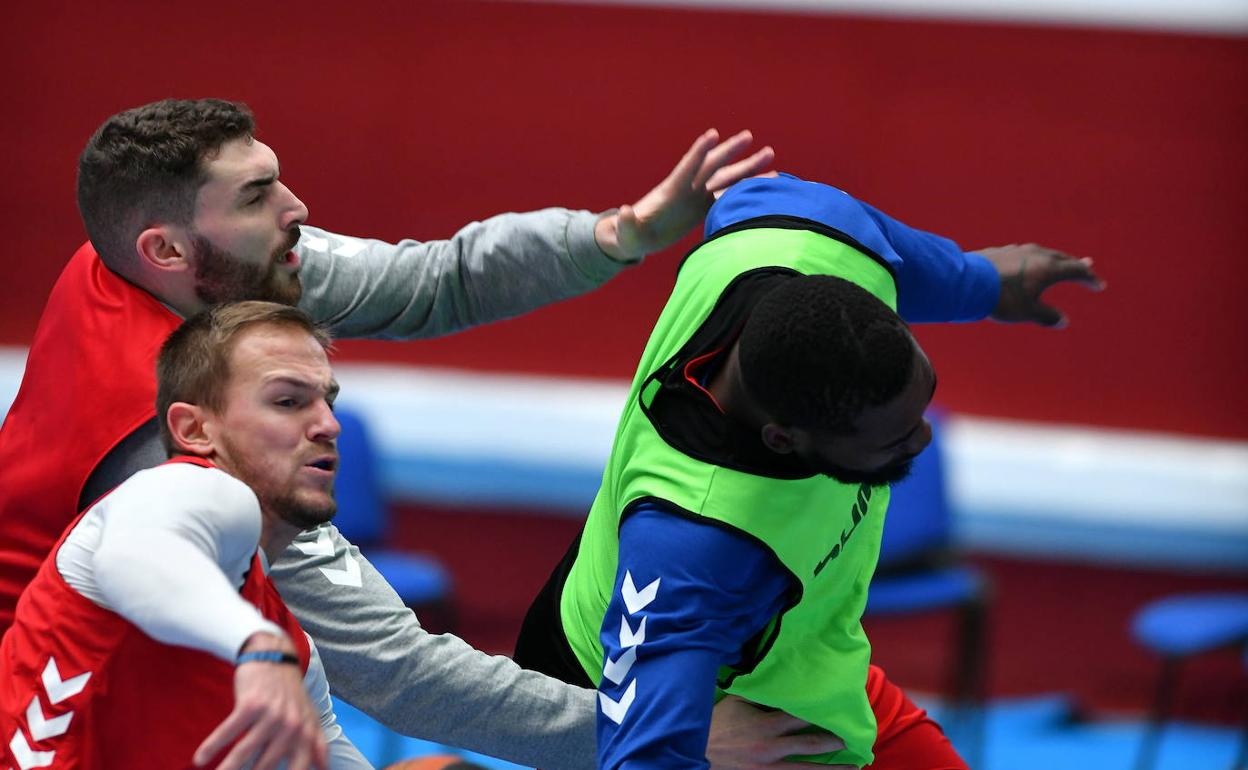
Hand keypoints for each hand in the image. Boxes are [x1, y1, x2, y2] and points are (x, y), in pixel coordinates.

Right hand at [194, 633, 327, 769]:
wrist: (275, 657)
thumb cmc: (290, 694)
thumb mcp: (310, 716)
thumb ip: (317, 744)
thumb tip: (324, 769)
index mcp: (306, 733)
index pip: (299, 767)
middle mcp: (292, 726)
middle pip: (266, 766)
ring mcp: (272, 715)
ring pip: (244, 752)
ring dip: (228, 768)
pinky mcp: (251, 705)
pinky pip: (228, 731)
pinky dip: (212, 746)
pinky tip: (200, 759)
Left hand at [595, 129, 774, 261]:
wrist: (637, 238)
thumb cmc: (628, 234)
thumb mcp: (626, 231)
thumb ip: (627, 222)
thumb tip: (624, 211)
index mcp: (670, 191)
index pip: (687, 168)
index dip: (699, 152)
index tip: (713, 134)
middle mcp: (687, 189)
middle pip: (712, 166)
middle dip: (729, 151)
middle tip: (748, 136)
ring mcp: (697, 197)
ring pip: (726, 178)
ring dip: (747, 167)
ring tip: (769, 154)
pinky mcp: (703, 208)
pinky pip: (729, 195)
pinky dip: (747, 189)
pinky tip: (767, 183)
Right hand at [706, 695, 853, 769]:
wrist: (695, 753)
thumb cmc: (716, 724)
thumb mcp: (737, 703)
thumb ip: (759, 695)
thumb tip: (780, 682)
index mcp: (766, 725)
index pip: (801, 717)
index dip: (822, 713)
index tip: (839, 709)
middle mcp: (771, 747)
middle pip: (811, 745)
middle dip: (834, 742)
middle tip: (853, 740)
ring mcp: (768, 768)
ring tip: (854, 768)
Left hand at [976, 243, 1104, 326]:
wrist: (967, 283)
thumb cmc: (1001, 299)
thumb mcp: (1027, 312)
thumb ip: (1047, 316)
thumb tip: (1063, 322)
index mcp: (1048, 268)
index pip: (1076, 270)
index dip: (1090, 278)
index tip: (1099, 285)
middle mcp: (1036, 254)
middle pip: (1062, 258)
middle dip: (1075, 264)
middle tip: (1086, 266)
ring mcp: (1017, 250)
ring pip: (1042, 253)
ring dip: (1054, 259)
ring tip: (1059, 263)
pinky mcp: (1001, 251)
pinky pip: (1024, 254)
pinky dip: (1033, 260)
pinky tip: (1027, 263)